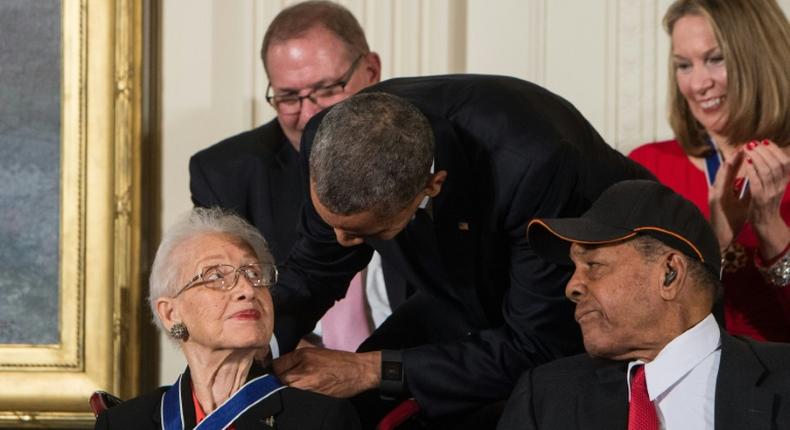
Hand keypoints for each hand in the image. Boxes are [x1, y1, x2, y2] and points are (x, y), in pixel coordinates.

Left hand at [273, 348, 380, 397]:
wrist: (359, 371)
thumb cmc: (338, 361)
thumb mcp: (315, 352)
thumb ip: (296, 359)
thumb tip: (278, 367)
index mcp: (303, 356)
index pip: (276, 365)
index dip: (276, 369)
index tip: (279, 372)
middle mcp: (303, 370)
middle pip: (279, 379)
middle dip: (280, 379)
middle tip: (288, 379)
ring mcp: (307, 386)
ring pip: (286, 389)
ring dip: (288, 388)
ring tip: (299, 385)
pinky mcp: (313, 396)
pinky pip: (297, 397)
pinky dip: (297, 395)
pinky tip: (305, 392)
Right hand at [709, 148, 748, 250]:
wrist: (721, 238)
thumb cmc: (732, 221)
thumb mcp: (744, 203)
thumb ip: (749, 191)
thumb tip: (759, 178)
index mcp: (727, 190)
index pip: (734, 171)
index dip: (741, 159)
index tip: (750, 149)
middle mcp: (719, 190)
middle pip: (726, 170)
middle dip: (735, 157)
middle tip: (744, 145)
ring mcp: (715, 194)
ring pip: (722, 175)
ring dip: (729, 163)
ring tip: (737, 152)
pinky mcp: (714, 201)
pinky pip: (720, 185)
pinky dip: (724, 175)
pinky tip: (729, 166)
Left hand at [743, 140, 789, 258]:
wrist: (766, 225)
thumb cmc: (767, 204)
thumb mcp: (775, 187)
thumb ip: (775, 173)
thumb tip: (771, 155)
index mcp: (784, 182)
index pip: (784, 162)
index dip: (775, 150)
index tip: (764, 141)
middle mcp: (780, 186)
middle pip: (776, 164)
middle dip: (764, 151)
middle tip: (753, 143)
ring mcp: (771, 193)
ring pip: (767, 171)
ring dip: (757, 158)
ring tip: (748, 149)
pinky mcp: (760, 200)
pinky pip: (758, 183)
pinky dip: (753, 171)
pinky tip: (747, 163)